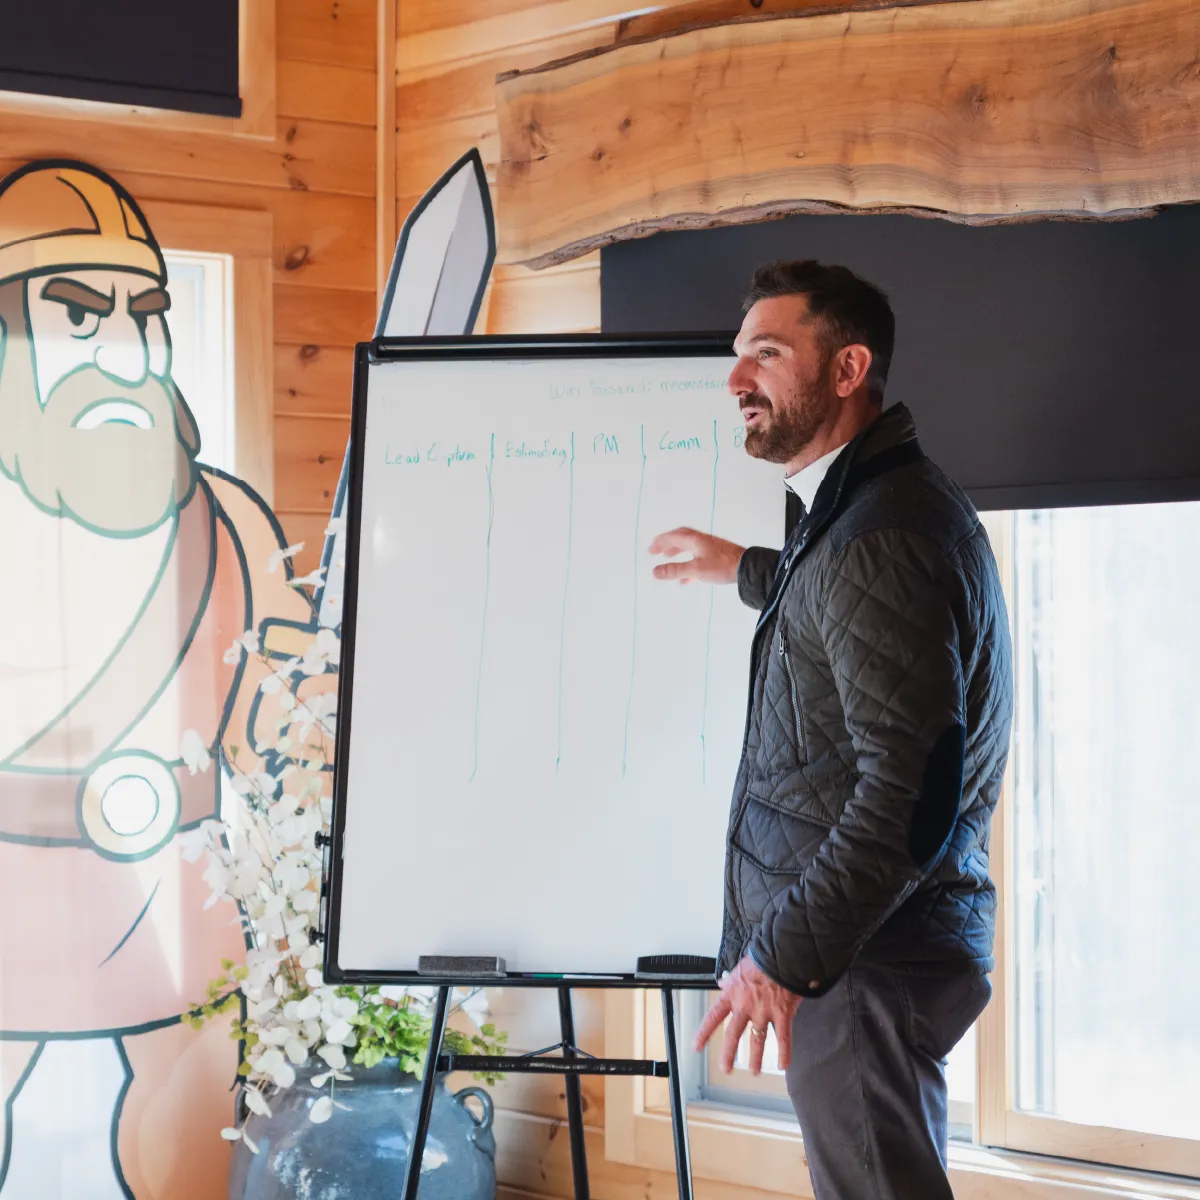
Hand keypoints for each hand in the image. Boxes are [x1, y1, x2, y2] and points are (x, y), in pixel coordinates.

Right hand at [649, 527, 744, 584]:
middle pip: (681, 539)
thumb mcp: (695, 569)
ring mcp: (710, 548)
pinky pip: (698, 559)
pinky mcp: (717, 558)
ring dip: (677, 553)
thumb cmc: (722, 566)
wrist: (747, 568)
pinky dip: (689, 565)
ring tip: (668, 561)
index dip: (660, 542)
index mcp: (695, 540)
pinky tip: (686, 579)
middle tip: (656, 550)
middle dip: (667, 544)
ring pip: (689, 548)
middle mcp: (702, 541)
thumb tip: (655, 572)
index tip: (650, 549)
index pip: (673, 537)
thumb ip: (675, 571)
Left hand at [693, 955, 800, 1074]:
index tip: (696, 1046)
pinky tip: (783, 1066)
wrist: (781, 954)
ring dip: (755, 1058)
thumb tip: (722, 983)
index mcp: (732, 994)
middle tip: (726, 1069)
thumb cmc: (761, 959)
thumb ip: (731, 980)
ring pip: (758, 1040)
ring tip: (754, 1071)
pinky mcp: (782, 1014)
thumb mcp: (739, 968)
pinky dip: (784, 1053)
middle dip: (729, 1054)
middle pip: (733, 1034)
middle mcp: (745, 1006)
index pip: (714, 1016)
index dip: (704, 1032)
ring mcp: (764, 1011)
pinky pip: (784, 1038)